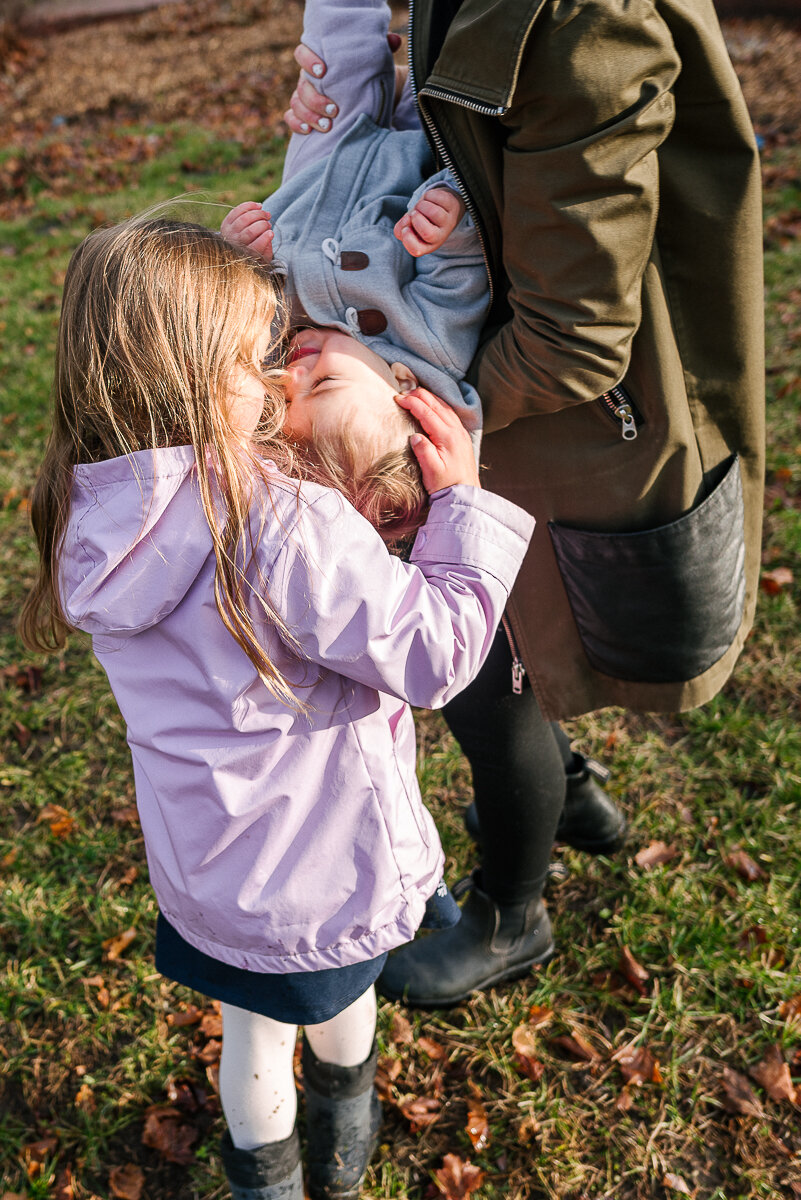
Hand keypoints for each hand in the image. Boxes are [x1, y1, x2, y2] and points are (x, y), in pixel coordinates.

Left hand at [221, 202, 273, 261]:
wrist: (236, 250)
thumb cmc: (254, 253)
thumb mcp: (263, 258)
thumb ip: (267, 250)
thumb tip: (269, 234)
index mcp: (245, 255)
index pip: (255, 247)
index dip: (264, 239)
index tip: (271, 233)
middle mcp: (235, 244)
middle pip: (250, 232)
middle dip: (263, 225)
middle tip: (269, 224)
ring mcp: (229, 233)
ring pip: (244, 219)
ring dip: (258, 214)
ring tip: (267, 215)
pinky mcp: (226, 223)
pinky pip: (237, 210)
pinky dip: (249, 206)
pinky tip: (259, 206)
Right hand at [284, 34, 402, 134]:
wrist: (367, 96)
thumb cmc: (366, 74)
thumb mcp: (374, 61)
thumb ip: (381, 48)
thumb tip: (395, 41)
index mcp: (320, 60)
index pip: (303, 53)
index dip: (308, 60)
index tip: (322, 70)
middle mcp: (310, 77)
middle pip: (302, 85)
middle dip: (315, 99)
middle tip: (334, 110)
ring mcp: (305, 96)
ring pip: (297, 103)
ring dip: (309, 115)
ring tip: (327, 126)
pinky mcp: (305, 113)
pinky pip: (291, 118)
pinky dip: (296, 123)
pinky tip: (308, 131)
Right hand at [394, 187, 465, 256]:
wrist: (441, 208)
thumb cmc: (422, 219)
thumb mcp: (410, 227)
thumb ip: (401, 230)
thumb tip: (402, 227)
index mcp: (427, 245)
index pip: (417, 250)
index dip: (407, 239)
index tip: (405, 229)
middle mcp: (439, 237)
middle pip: (429, 234)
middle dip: (416, 220)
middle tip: (414, 214)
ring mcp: (448, 222)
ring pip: (434, 213)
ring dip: (421, 205)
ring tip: (420, 206)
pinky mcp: (453, 207)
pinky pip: (439, 199)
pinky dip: (428, 195)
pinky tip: (429, 199)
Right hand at [395, 387, 479, 492]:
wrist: (465, 495)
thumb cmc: (447, 485)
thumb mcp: (432, 471)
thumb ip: (423, 451)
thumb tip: (414, 435)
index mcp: (447, 437)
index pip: (427, 412)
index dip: (412, 403)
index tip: (398, 399)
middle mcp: (456, 431)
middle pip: (436, 405)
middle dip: (419, 396)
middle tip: (403, 393)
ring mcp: (461, 432)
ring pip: (444, 407)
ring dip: (429, 398)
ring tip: (415, 395)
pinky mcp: (462, 436)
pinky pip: (450, 413)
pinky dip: (438, 405)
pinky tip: (432, 405)